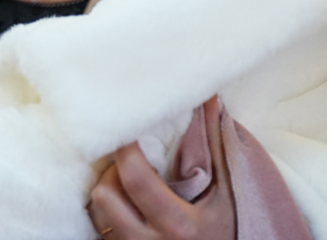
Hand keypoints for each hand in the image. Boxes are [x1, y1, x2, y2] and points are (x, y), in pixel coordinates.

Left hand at [88, 97, 235, 239]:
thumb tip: (210, 99)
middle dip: (111, 171)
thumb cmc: (230, 230)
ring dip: (107, 191)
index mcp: (179, 224)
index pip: (135, 179)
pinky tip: (127, 204)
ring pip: (97, 214)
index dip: (124, 148)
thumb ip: (217, 146)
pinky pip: (100, 231)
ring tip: (130, 184)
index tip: (126, 127)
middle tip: (131, 162)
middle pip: (105, 196)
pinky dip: (108, 212)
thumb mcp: (229, 193)